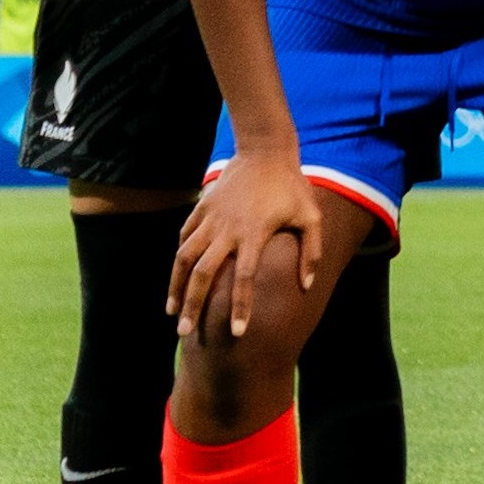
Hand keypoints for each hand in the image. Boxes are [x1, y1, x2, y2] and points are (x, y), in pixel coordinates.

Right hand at [171, 149, 318, 339]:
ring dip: (175, 287)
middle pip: (202, 274)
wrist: (264, 150)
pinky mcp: (200, 208)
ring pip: (183, 258)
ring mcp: (210, 218)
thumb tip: (307, 285)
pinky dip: (178, 258)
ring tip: (172, 312)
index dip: (241, 307)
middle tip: (184, 332)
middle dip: (192, 305)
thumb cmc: (292, 187)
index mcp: (255, 234)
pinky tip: (176, 277)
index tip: (237, 332)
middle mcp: (227, 229)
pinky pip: (184, 237)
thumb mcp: (311, 217)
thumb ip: (311, 252)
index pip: (245, 279)